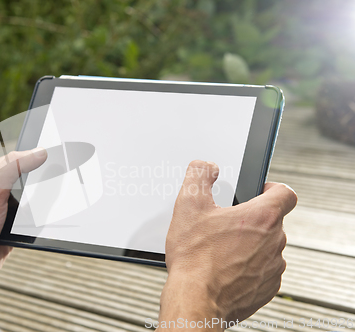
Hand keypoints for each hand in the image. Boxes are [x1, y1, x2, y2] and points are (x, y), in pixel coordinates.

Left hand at [0, 148, 46, 285]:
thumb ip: (13, 167)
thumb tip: (38, 153)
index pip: (17, 157)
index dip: (35, 154)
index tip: (54, 153)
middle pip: (28, 178)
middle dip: (42, 179)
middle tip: (58, 177)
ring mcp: (6, 210)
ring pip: (33, 200)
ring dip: (40, 203)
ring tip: (52, 199)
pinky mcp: (13, 229)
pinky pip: (33, 220)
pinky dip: (39, 220)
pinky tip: (42, 221)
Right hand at [157, 160, 296, 330]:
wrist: (196, 299)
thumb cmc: (195, 256)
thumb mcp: (189, 204)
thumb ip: (199, 175)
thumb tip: (206, 166)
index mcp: (262, 216)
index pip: (286, 192)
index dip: (271, 188)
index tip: (257, 192)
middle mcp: (275, 241)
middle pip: (272, 221)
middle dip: (250, 220)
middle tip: (223, 225)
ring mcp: (273, 267)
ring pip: (266, 247)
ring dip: (250, 245)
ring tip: (221, 250)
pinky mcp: (267, 288)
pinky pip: (263, 271)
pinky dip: (248, 268)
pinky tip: (225, 269)